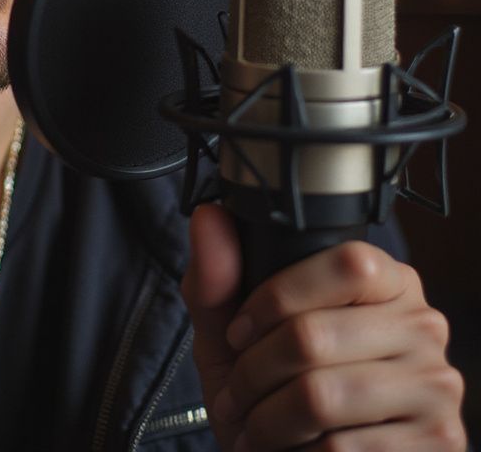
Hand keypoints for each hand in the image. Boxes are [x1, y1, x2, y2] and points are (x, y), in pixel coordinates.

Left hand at [181, 203, 466, 450]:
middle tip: (233, 395)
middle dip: (251, 373)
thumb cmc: (273, 384)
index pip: (345, 264)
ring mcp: (435, 386)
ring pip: (321, 396)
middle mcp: (422, 324)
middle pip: (315, 335)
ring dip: (266, 418)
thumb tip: (209, 216)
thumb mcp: (233, 329)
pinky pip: (342, 447)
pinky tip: (289, 449)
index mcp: (386, 278)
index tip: (238, 333)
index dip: (274, 299)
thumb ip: (217, 275)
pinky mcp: (436, 443)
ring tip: (251, 424)